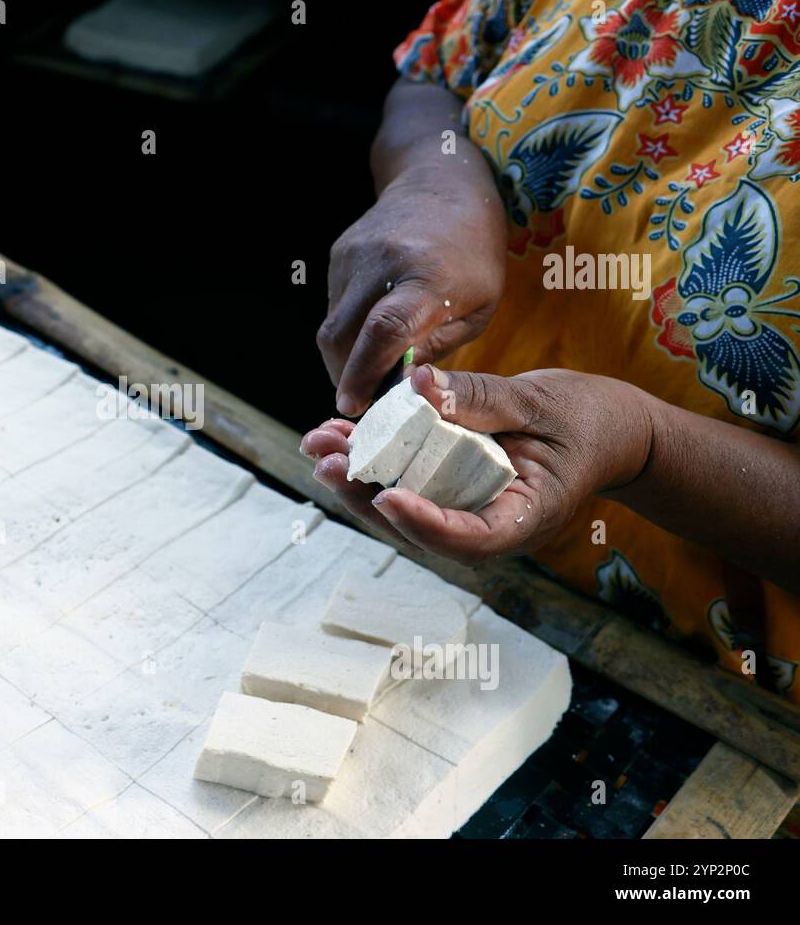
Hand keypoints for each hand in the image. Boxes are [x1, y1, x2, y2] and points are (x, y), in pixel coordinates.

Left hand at [303, 365, 654, 564]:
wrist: (605, 432)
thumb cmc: (585, 419)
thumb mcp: (539, 401)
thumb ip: (479, 398)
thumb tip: (418, 385)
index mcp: (525, 519)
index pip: (470, 539)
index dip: (424, 524)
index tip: (387, 497)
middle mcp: (487, 527)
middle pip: (418, 528)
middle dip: (365, 494)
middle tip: (327, 459)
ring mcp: (466, 514)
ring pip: (401, 509)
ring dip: (357, 476)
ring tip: (318, 442)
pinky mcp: (449, 493)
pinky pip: (405, 484)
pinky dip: (373, 461)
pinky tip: (340, 436)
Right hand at [319, 168, 505, 416]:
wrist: (441, 183)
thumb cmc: (473, 254)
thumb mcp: (479, 307)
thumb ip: (436, 348)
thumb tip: (398, 388)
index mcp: (428, 277)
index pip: (385, 329)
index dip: (364, 372)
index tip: (353, 405)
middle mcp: (383, 263)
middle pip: (342, 336)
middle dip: (345, 377)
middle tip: (362, 399)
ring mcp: (354, 257)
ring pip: (331, 327)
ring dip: (344, 356)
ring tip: (370, 364)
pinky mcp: (338, 254)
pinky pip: (334, 307)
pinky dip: (348, 329)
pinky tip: (371, 325)